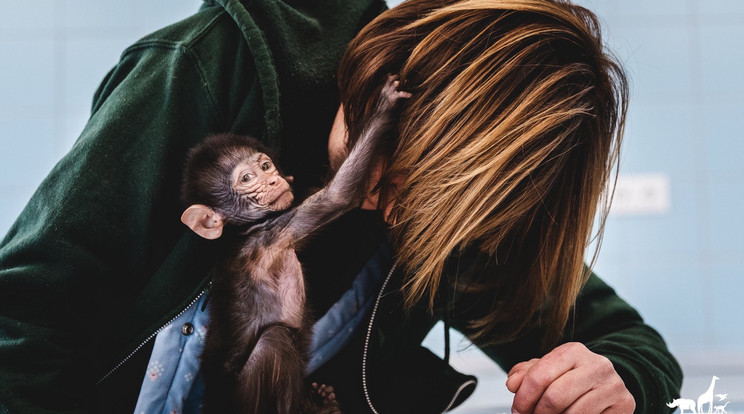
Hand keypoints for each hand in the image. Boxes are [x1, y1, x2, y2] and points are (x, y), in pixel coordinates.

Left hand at [505, 342, 634, 413]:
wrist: (607, 384)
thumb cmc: (571, 378)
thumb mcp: (547, 370)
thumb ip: (526, 374)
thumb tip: (513, 384)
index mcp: (573, 351)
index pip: (540, 376)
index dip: (524, 397)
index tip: (518, 410)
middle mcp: (596, 365)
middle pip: (555, 398)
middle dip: (537, 413)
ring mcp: (613, 385)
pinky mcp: (624, 405)